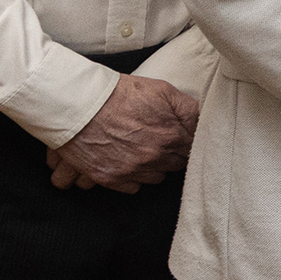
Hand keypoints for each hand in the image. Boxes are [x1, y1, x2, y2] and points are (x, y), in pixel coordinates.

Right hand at [49, 72, 199, 191]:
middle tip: (157, 142)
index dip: (184, 144)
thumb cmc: (119, 93)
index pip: (190, 151)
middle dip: (169, 155)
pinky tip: (125, 163)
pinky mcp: (109, 178)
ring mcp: (130, 170)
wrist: (78, 103)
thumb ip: (188, 109)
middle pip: (173, 166)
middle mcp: (153, 158)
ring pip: (154, 179)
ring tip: (140, 151)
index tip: (178, 139)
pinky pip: (131, 188)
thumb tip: (202, 124)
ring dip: (151, 168)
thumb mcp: (162, 90)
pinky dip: (129, 179)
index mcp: (170, 136)